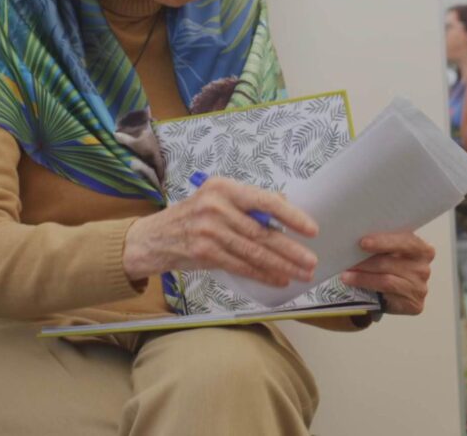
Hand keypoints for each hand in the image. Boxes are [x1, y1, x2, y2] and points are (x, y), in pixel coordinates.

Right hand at [122, 176, 317, 286]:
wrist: (154, 237)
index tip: (312, 229)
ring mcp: (209, 231)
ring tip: (301, 273)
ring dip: (281, 265)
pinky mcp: (204, 252)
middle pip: (261, 232)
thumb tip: (285, 204)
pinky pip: (240, 266)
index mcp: (224, 187)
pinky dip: (262, 274)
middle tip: (311, 260)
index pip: (265, 200)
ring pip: (253, 252)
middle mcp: (216, 206)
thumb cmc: (193, 216)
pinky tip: (278, 278)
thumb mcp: (217, 199)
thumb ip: (247, 202)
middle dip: (290, 249)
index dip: (291, 216)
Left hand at [340, 232, 434, 314]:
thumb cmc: (391, 264)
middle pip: (391, 263)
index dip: (383, 241)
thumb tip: (355, 238)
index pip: (405, 241)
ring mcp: (419, 288)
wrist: (395, 291)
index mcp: (422, 250)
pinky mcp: (413, 305)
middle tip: (348, 261)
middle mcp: (423, 269)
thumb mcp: (390, 250)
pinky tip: (355, 284)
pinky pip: (386, 296)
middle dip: (366, 262)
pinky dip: (367, 288)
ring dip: (362, 277)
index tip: (363, 242)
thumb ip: (383, 244)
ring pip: (386, 281)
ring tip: (346, 274)